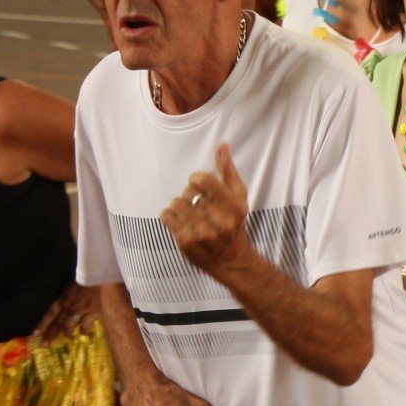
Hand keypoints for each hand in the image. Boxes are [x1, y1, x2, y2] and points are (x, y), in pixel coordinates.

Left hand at [33, 282, 97, 343]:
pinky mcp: (91, 313)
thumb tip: (63, 309)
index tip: (35, 334)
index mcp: (62, 300)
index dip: (42, 325)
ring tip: (69, 336)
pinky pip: (84, 326)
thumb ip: (66, 298)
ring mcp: (79, 310)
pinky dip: (84, 330)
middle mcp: (68, 307)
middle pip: (57, 323)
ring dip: (68, 333)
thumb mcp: (70, 288)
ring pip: (69, 326)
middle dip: (50, 335)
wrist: (96, 277)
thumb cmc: (84, 280)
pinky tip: (84, 332)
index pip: (50, 314)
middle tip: (44, 345)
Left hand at [161, 144, 252, 277]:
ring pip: (176, 203)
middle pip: (189, 191)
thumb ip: (228, 171)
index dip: (196, 179)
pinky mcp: (187, 242)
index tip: (199, 186)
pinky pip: (166, 217)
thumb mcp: (238, 197)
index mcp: (235, 206)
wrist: (231, 261)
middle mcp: (221, 221)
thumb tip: (222, 145)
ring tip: (187, 213)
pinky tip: (177, 221)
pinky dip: (168, 216)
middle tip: (196, 204)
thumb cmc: (234, 223)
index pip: (204, 179)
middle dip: (189, 194)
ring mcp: (203, 233)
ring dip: (178, 205)